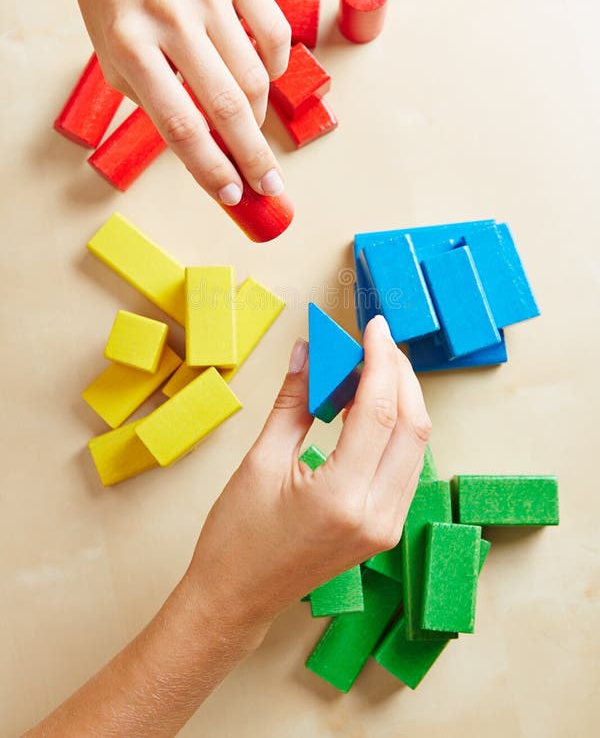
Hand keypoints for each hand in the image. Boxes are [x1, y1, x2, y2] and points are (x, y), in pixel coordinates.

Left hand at [12, 0, 290, 204]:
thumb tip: (206, 144)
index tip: (232, 195)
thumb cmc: (112, 1)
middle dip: (253, 156)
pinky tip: (266, 76)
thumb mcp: (113, 57)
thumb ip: (153, 100)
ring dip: (260, 115)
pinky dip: (276, 65)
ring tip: (254, 126)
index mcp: (131, 46)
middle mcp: (170, 18)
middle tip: (270, 185)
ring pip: (254, 74)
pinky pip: (273, 31)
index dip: (210, 168)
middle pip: (226, 106)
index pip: (180, 125)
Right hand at [186, 315, 431, 636]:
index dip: (380, 361)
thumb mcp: (259, 460)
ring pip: (417, 447)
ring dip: (401, 400)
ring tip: (370, 369)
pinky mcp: (385, 530)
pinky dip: (394, 430)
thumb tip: (308, 351)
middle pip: (414, 427)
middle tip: (376, 342)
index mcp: (342, 498)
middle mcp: (377, 515)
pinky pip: (406, 467)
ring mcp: (387, 527)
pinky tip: (369, 408)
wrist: (236, 600)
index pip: (380, 412)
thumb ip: (293, 401)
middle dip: (400, 375)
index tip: (375, 327)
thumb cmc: (237, 538)